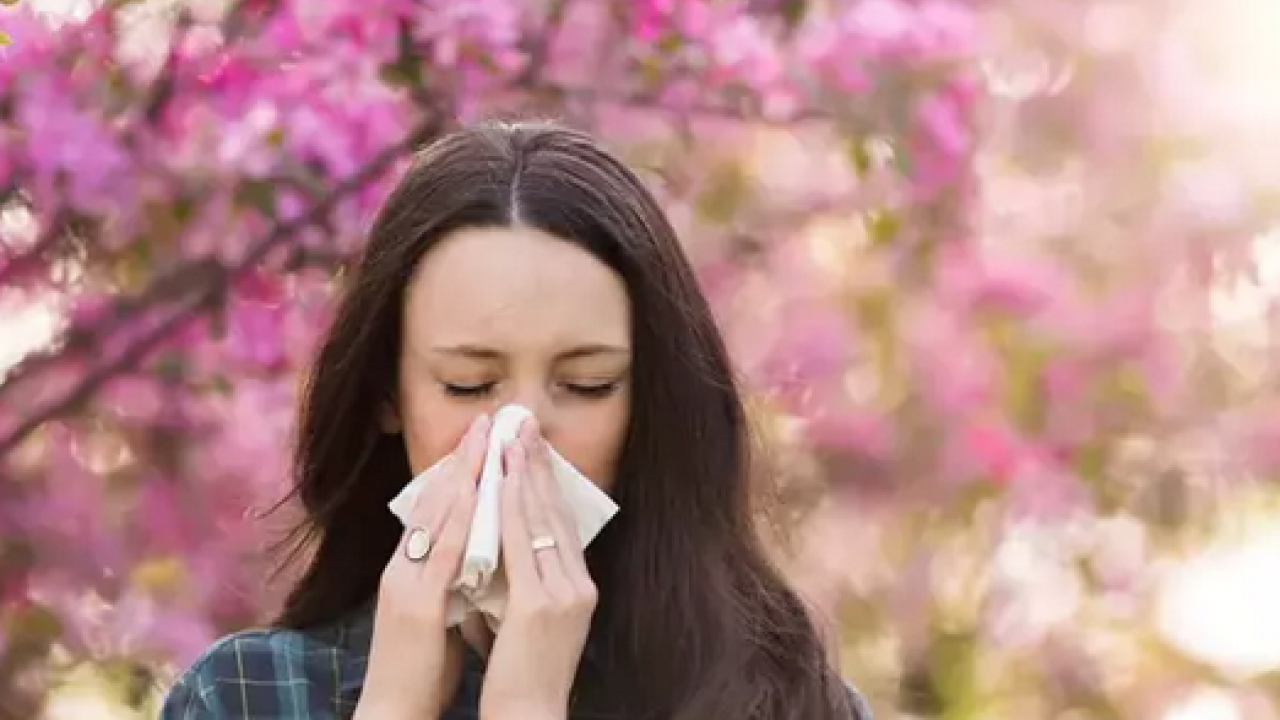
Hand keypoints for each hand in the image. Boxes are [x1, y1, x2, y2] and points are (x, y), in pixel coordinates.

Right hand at [354, 414, 490, 719]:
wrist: (394, 712)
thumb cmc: (422, 669)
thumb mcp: (440, 612)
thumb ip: (454, 580)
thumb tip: (483, 557)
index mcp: (410, 569)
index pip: (435, 510)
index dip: (459, 472)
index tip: (483, 439)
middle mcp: (403, 568)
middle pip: (433, 503)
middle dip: (462, 461)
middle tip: (487, 422)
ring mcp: (405, 583)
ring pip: (435, 518)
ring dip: (461, 475)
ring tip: (484, 440)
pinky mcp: (414, 605)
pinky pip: (440, 553)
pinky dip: (459, 519)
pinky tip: (475, 493)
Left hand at [478, 420, 596, 719]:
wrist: (530, 717)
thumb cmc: (523, 676)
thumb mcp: (532, 621)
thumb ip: (528, 584)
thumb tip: (505, 550)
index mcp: (579, 587)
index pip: (561, 522)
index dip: (546, 482)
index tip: (530, 447)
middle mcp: (579, 584)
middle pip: (556, 512)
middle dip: (537, 465)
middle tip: (523, 424)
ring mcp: (564, 594)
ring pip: (540, 520)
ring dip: (523, 474)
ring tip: (511, 437)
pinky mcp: (541, 605)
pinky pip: (522, 544)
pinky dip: (510, 506)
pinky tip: (501, 478)